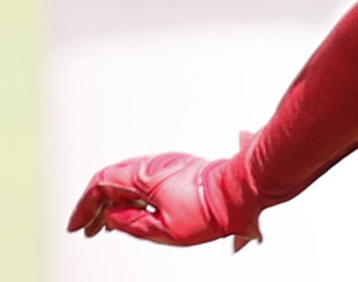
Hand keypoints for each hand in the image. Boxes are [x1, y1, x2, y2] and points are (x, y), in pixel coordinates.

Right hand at [67, 143, 264, 249]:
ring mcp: (168, 164)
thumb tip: (113, 218)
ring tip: (107, 225)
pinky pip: (146, 180)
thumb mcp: (163, 228)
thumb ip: (132, 224)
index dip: (85, 207)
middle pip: (113, 180)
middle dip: (97, 206)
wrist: (243, 190)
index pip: (102, 184)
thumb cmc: (210, 209)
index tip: (77, 226)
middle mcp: (154, 164)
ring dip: (115, 201)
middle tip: (89, 229)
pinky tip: (134, 214)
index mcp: (145, 175)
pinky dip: (133, 197)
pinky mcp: (180, 169)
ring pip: (130, 180)